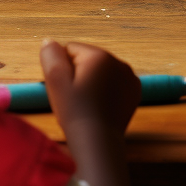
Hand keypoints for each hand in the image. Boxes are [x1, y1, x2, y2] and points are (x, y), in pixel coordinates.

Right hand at [40, 41, 139, 185]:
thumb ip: (51, 56)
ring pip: (101, 71)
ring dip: (92, 82)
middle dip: (78, 74)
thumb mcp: (56, 82)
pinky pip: (114, 82)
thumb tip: (50, 41)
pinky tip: (100, 107)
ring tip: (87, 105)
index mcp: (99, 55)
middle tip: (74, 99)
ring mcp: (129, 77)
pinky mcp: (135, 92)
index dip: (62, 69)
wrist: (98, 144)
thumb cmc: (75, 113)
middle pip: (87, 59)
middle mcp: (118, 61)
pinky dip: (106, 91)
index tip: (64, 89)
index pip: (71, 49)